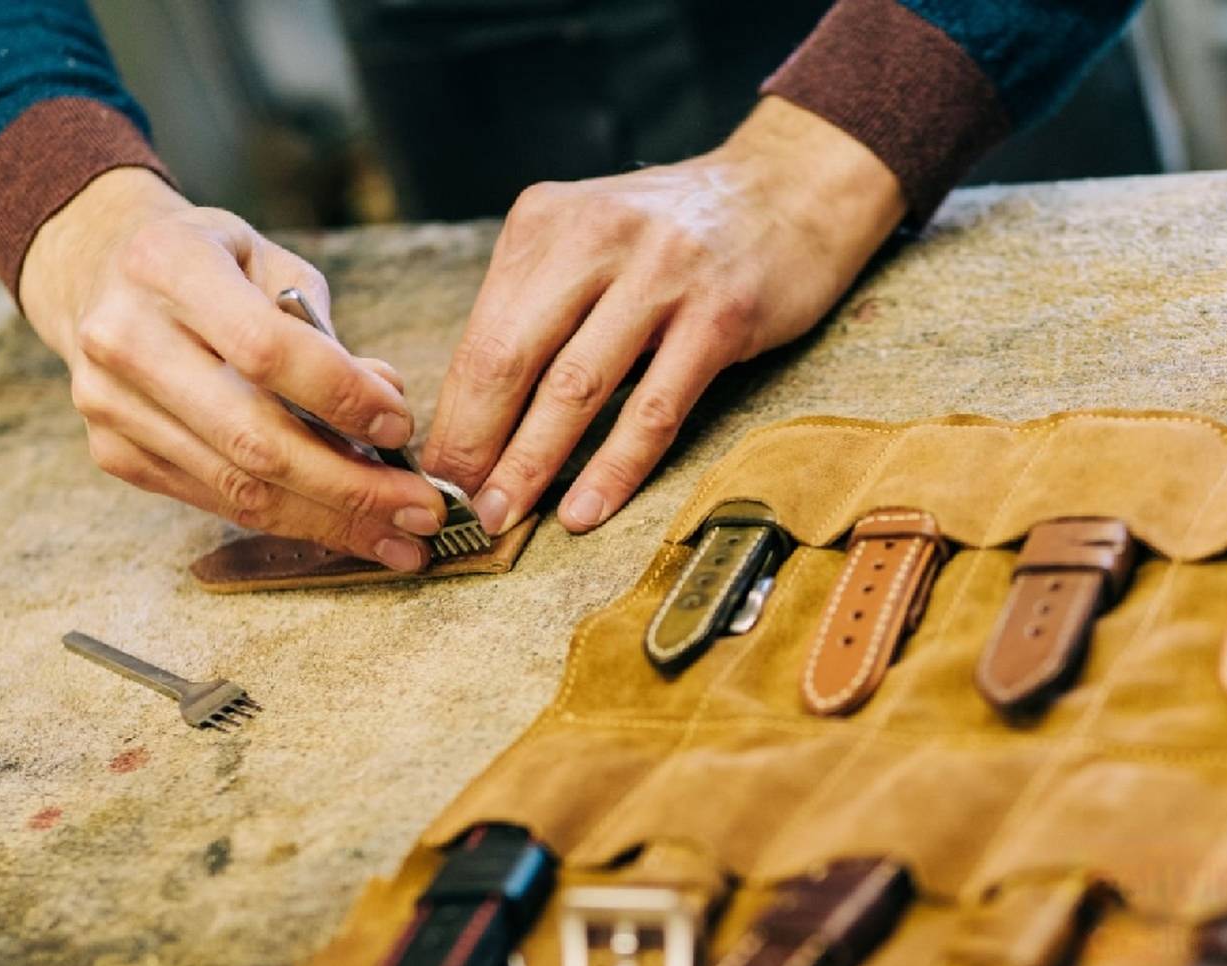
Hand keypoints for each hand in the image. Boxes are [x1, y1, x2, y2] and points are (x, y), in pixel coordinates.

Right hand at [19, 168, 446, 569]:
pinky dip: (291, 521)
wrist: (100, 272)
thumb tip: (388, 406)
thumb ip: (326, 334)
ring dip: (331, 522)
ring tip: (400, 540)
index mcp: (166, 266)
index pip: (264, 350)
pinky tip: (347, 530)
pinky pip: (218, 502)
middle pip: (253, 439)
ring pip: (238, 489)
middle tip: (421, 512)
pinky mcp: (115, 453)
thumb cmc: (212, 265)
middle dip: (351, 488)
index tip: (402, 426)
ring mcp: (110, 404)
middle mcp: (123, 338)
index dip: (340, 397)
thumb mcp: (271, 264)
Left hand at [423, 96, 904, 534]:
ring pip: (576, 387)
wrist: (789, 189)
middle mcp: (596, 237)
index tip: (437, 473)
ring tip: (506, 516)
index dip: (453, 413)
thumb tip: (480, 415)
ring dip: (532, 463)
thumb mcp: (590, 239)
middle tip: (456, 505)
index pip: (481, 333)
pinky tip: (585, 509)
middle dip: (476, 443)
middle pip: (511, 358)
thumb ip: (539, 305)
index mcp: (547, 221)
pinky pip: (654, 409)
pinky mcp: (720, 316)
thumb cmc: (677, 234)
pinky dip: (614, 467)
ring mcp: (662, 274)